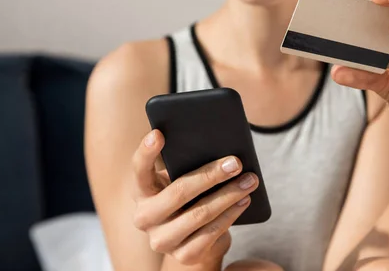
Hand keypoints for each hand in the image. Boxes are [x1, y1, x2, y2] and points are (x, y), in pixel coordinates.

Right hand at [131, 130, 257, 265]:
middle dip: (211, 175)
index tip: (158, 133)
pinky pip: (211, 232)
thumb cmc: (188, 198)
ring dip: (229, 194)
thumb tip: (220, 149)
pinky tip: (244, 200)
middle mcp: (145, 217)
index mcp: (142, 191)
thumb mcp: (181, 180)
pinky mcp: (183, 255)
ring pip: (200, 214)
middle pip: (179, 192)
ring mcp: (162, 239)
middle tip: (235, 162)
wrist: (191, 240)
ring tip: (250, 180)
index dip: (146, 152)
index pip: (139, 169)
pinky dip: (231, 214)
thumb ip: (188, 165)